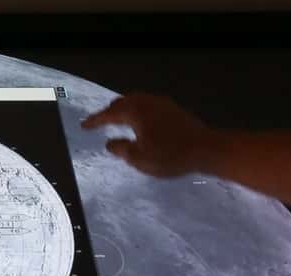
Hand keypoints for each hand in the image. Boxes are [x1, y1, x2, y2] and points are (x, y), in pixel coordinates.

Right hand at [81, 94, 216, 177]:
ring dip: (125, 109)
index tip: (84, 125)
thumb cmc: (169, 155)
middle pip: (123, 102)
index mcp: (136, 112)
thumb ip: (121, 149)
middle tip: (100, 120)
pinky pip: (148, 105)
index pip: (110, 114)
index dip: (95, 120)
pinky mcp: (173, 110)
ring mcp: (163, 104)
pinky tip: (140, 121)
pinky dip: (137, 110)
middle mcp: (148, 103)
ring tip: (118, 119)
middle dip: (110, 111)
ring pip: (137, 101)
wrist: (206, 149)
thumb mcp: (139, 158)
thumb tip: (110, 143)